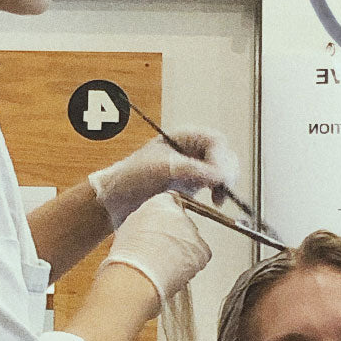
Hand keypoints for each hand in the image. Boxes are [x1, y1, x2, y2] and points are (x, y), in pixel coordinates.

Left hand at [88, 128, 237, 226]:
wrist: (114, 201)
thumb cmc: (131, 177)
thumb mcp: (161, 169)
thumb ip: (191, 169)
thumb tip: (219, 176)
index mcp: (184, 137)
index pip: (215, 142)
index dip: (221, 159)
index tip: (219, 179)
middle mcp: (191, 151)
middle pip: (224, 157)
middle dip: (227, 173)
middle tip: (221, 192)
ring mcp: (193, 169)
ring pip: (222, 173)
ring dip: (224, 185)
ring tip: (217, 200)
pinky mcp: (192, 187)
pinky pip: (214, 188)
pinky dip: (218, 195)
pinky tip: (213, 203)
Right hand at [102, 193, 211, 301]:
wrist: (138, 275)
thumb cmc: (127, 257)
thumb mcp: (128, 230)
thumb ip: (143, 223)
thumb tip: (145, 230)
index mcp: (159, 203)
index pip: (170, 203)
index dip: (164, 220)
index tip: (159, 231)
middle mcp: (179, 213)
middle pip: (182, 223)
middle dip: (175, 236)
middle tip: (161, 252)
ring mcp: (193, 231)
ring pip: (191, 240)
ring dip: (183, 250)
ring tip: (166, 266)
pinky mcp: (203, 250)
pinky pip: (201, 256)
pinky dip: (192, 264)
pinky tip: (177, 272)